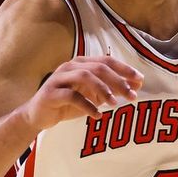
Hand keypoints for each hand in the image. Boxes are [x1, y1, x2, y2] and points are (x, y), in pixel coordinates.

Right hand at [19, 56, 143, 130]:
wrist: (38, 115)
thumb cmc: (68, 104)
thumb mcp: (93, 97)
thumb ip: (112, 90)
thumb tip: (137, 86)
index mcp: (81, 63)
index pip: (106, 61)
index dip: (124, 69)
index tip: (140, 80)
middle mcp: (70, 66)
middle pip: (98, 68)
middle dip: (118, 81)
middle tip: (132, 95)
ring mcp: (59, 78)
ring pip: (85, 76)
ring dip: (103, 90)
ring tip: (114, 104)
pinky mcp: (50, 93)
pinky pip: (71, 96)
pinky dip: (87, 105)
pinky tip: (97, 116)